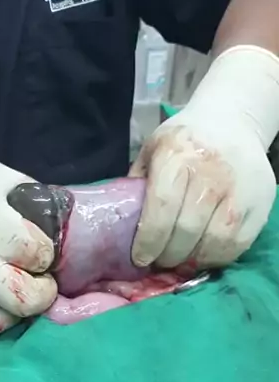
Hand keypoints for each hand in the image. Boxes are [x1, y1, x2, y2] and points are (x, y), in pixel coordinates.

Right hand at [0, 148, 56, 335]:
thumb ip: (31, 198)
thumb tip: (57, 217)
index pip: (43, 257)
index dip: (46, 251)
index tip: (38, 245)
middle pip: (29, 301)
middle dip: (42, 290)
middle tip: (37, 276)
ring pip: (3, 322)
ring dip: (17, 310)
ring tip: (14, 289)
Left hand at [130, 48, 277, 269]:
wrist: (233, 120)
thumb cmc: (185, 140)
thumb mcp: (153, 149)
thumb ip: (138, 183)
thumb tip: (121, 226)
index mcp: (177, 156)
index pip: (162, 209)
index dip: (149, 241)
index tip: (140, 258)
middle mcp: (210, 173)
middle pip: (186, 231)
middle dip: (168, 255)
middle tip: (159, 261)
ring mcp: (239, 190)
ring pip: (213, 243)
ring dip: (192, 260)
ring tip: (180, 260)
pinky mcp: (259, 205)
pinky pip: (236, 245)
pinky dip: (216, 257)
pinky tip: (203, 253)